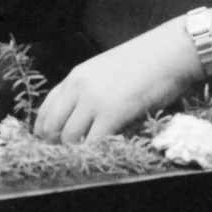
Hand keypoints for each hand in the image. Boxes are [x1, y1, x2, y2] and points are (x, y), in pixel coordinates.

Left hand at [35, 19, 201, 142]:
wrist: (169, 52)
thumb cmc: (145, 61)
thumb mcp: (106, 71)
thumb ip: (91, 90)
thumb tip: (82, 118)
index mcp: (75, 76)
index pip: (46, 108)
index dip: (42, 130)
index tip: (47, 144)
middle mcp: (78, 87)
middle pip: (51, 126)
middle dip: (54, 145)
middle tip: (64, 158)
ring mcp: (93, 100)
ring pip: (68, 137)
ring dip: (75, 151)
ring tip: (85, 159)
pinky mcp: (112, 114)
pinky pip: (92, 142)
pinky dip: (94, 153)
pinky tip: (102, 156)